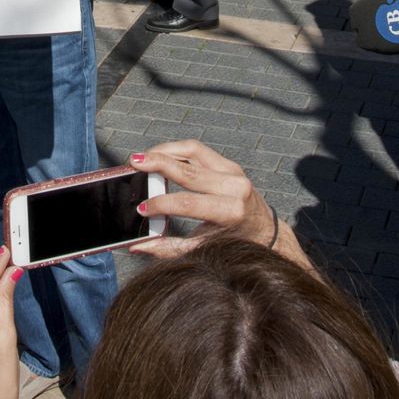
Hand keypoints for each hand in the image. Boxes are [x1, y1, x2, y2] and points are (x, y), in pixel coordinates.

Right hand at [127, 141, 276, 258]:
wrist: (264, 230)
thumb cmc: (235, 242)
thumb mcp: (204, 248)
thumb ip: (170, 248)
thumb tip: (137, 247)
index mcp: (231, 211)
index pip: (189, 203)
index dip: (162, 204)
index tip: (142, 208)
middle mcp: (235, 186)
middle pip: (189, 169)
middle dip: (158, 164)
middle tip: (134, 162)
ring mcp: (233, 171)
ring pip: (193, 150)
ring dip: (165, 150)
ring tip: (143, 157)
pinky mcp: (229, 164)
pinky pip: (198, 150)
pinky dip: (176, 150)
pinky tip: (160, 155)